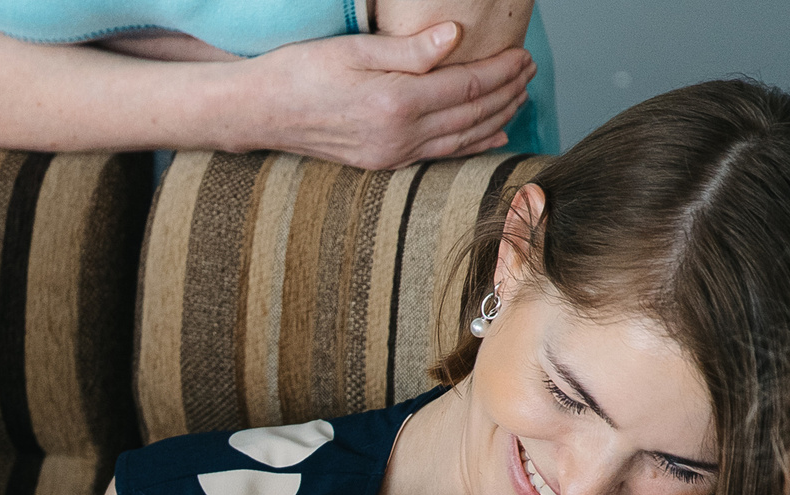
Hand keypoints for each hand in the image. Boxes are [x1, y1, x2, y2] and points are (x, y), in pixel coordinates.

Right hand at [240, 26, 532, 166]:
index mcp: (395, 103)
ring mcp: (390, 154)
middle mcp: (398, 136)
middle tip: (529, 72)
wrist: (260, 111)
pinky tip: (492, 135)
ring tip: (519, 97)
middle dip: (507, 92)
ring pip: (461, 138)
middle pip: (471, 114)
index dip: (500, 70)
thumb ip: (409, 48)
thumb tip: (453, 37)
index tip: (522, 55)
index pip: (466, 85)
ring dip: (496, 117)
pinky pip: (439, 154)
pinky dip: (471, 145)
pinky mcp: (382, 162)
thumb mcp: (355, 49)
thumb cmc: (301, 72)